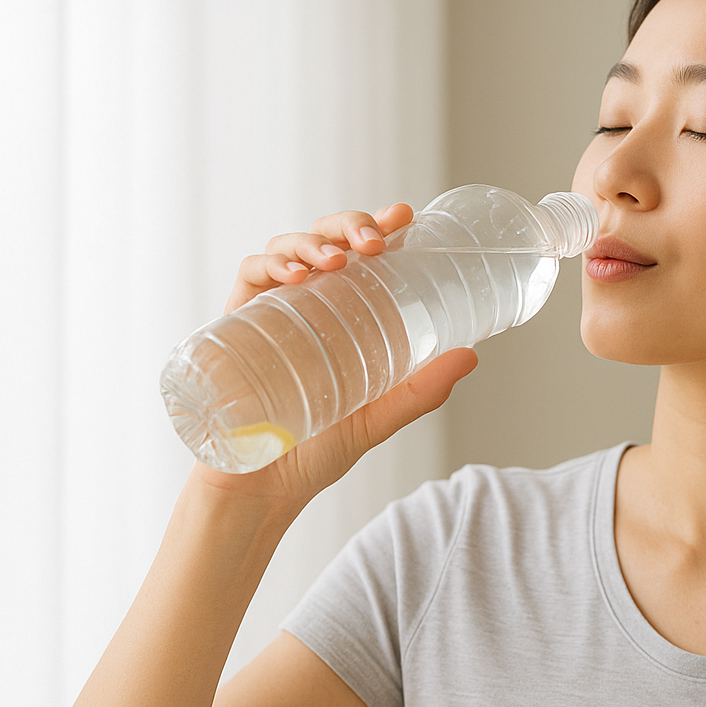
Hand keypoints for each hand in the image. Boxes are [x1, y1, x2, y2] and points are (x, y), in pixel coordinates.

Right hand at [190, 205, 478, 507]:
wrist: (260, 491)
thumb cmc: (316, 454)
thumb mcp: (378, 419)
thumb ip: (421, 391)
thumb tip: (471, 356)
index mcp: (343, 315)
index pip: (360, 256)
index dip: (378, 225)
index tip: (405, 215)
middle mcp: (306, 304)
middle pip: (325, 240)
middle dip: (349, 225)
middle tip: (376, 239)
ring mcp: (269, 311)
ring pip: (287, 247)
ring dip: (313, 241)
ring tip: (339, 258)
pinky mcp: (233, 324)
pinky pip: (248, 276)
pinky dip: (270, 265)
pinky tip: (295, 277)